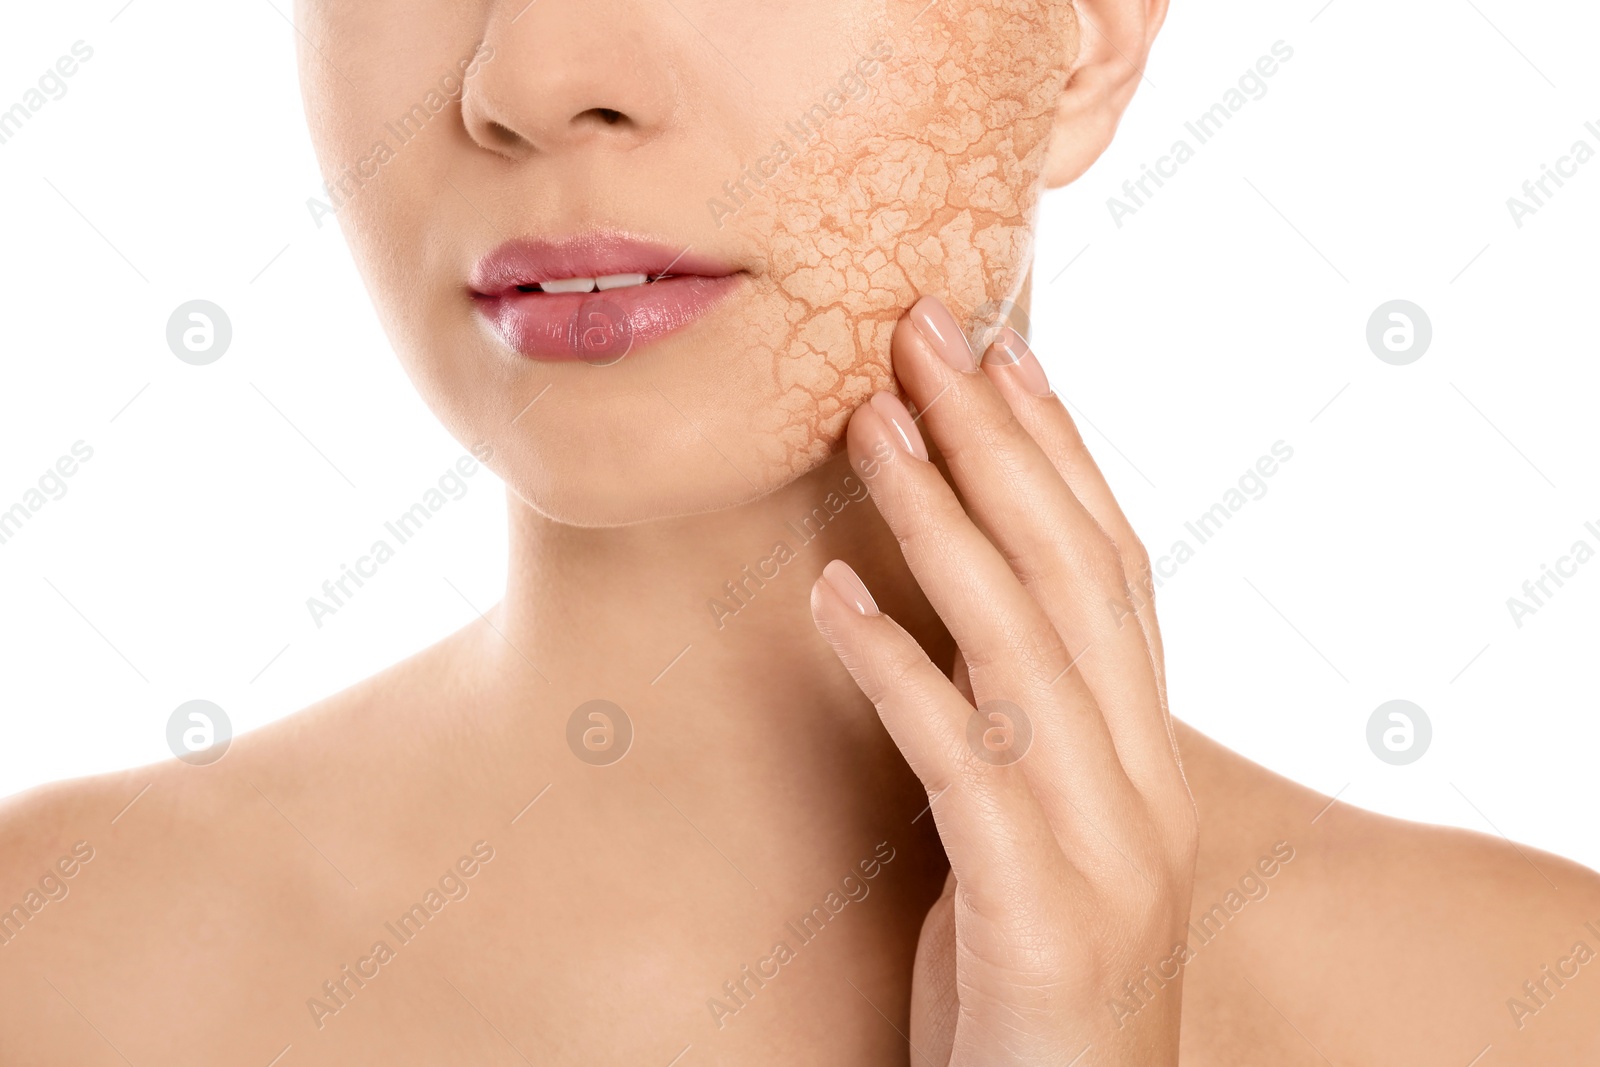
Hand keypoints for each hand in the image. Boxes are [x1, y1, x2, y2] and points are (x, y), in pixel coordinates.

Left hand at [810, 296, 1196, 1065]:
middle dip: (998, 443)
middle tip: (924, 332)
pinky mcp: (1042, 914)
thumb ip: (1021, 732)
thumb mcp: (1040, 837)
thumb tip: (948, 620)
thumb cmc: (1036, 984)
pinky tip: (830, 596)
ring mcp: (1105, 846)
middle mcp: (1144, 782)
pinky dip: (897, 668)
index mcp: (1147, 754)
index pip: (1115, 570)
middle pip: (1074, 575)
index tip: (1005, 352)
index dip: (1061, 453)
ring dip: (941, 519)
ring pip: (1023, 644)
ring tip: (867, 422)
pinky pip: (961, 762)